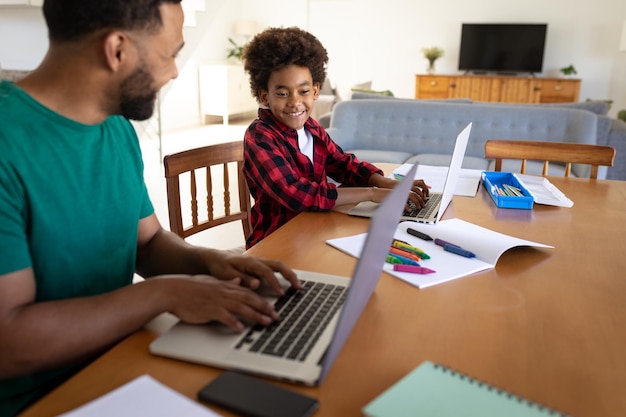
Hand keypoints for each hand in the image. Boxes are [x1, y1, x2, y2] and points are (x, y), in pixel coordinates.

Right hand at [159, 275, 280, 331]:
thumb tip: (238, 281)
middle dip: (265, 309)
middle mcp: (224, 293)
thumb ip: (226, 283)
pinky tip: (240, 328)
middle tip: (276, 317)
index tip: (273, 308)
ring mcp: (217, 301)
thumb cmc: (190, 288)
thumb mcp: (211, 282)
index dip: (263, 301)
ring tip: (265, 322)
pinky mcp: (208, 310)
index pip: (249, 294)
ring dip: (255, 316)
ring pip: (241, 308)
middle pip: (249, 300)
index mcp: (226, 286)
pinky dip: (233, 322)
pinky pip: (224, 317)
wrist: (172, 290)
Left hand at [206, 253, 299, 295]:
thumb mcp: (226, 275)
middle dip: (290, 275)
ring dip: (289, 274)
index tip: (281, 293)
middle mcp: (257, 260)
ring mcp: (259, 263)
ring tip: (297, 285)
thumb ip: (242, 279)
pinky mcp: (259, 267)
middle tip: (298, 287)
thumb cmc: (219, 267)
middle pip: (278, 265)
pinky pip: (274, 269)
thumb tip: (257, 284)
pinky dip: (284, 274)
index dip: (275, 282)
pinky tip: (288, 283)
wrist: (213, 259)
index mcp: (249, 262)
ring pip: (278, 265)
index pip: (267, 272)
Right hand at [370, 174, 429, 207]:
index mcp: (401, 188)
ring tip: (417, 207)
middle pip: (415, 193)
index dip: (419, 195)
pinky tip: (409, 210)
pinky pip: (404, 202)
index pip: (413, 190)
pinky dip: (407, 206)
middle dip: (420, 200)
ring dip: (416, 202)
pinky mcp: (395, 197)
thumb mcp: (393, 196)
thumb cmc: (382, 195)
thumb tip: (405, 204)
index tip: (422, 200)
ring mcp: (398, 193)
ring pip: (412, 196)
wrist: (374, 193)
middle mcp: (401, 189)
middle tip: (422, 205)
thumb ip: (400, 198)